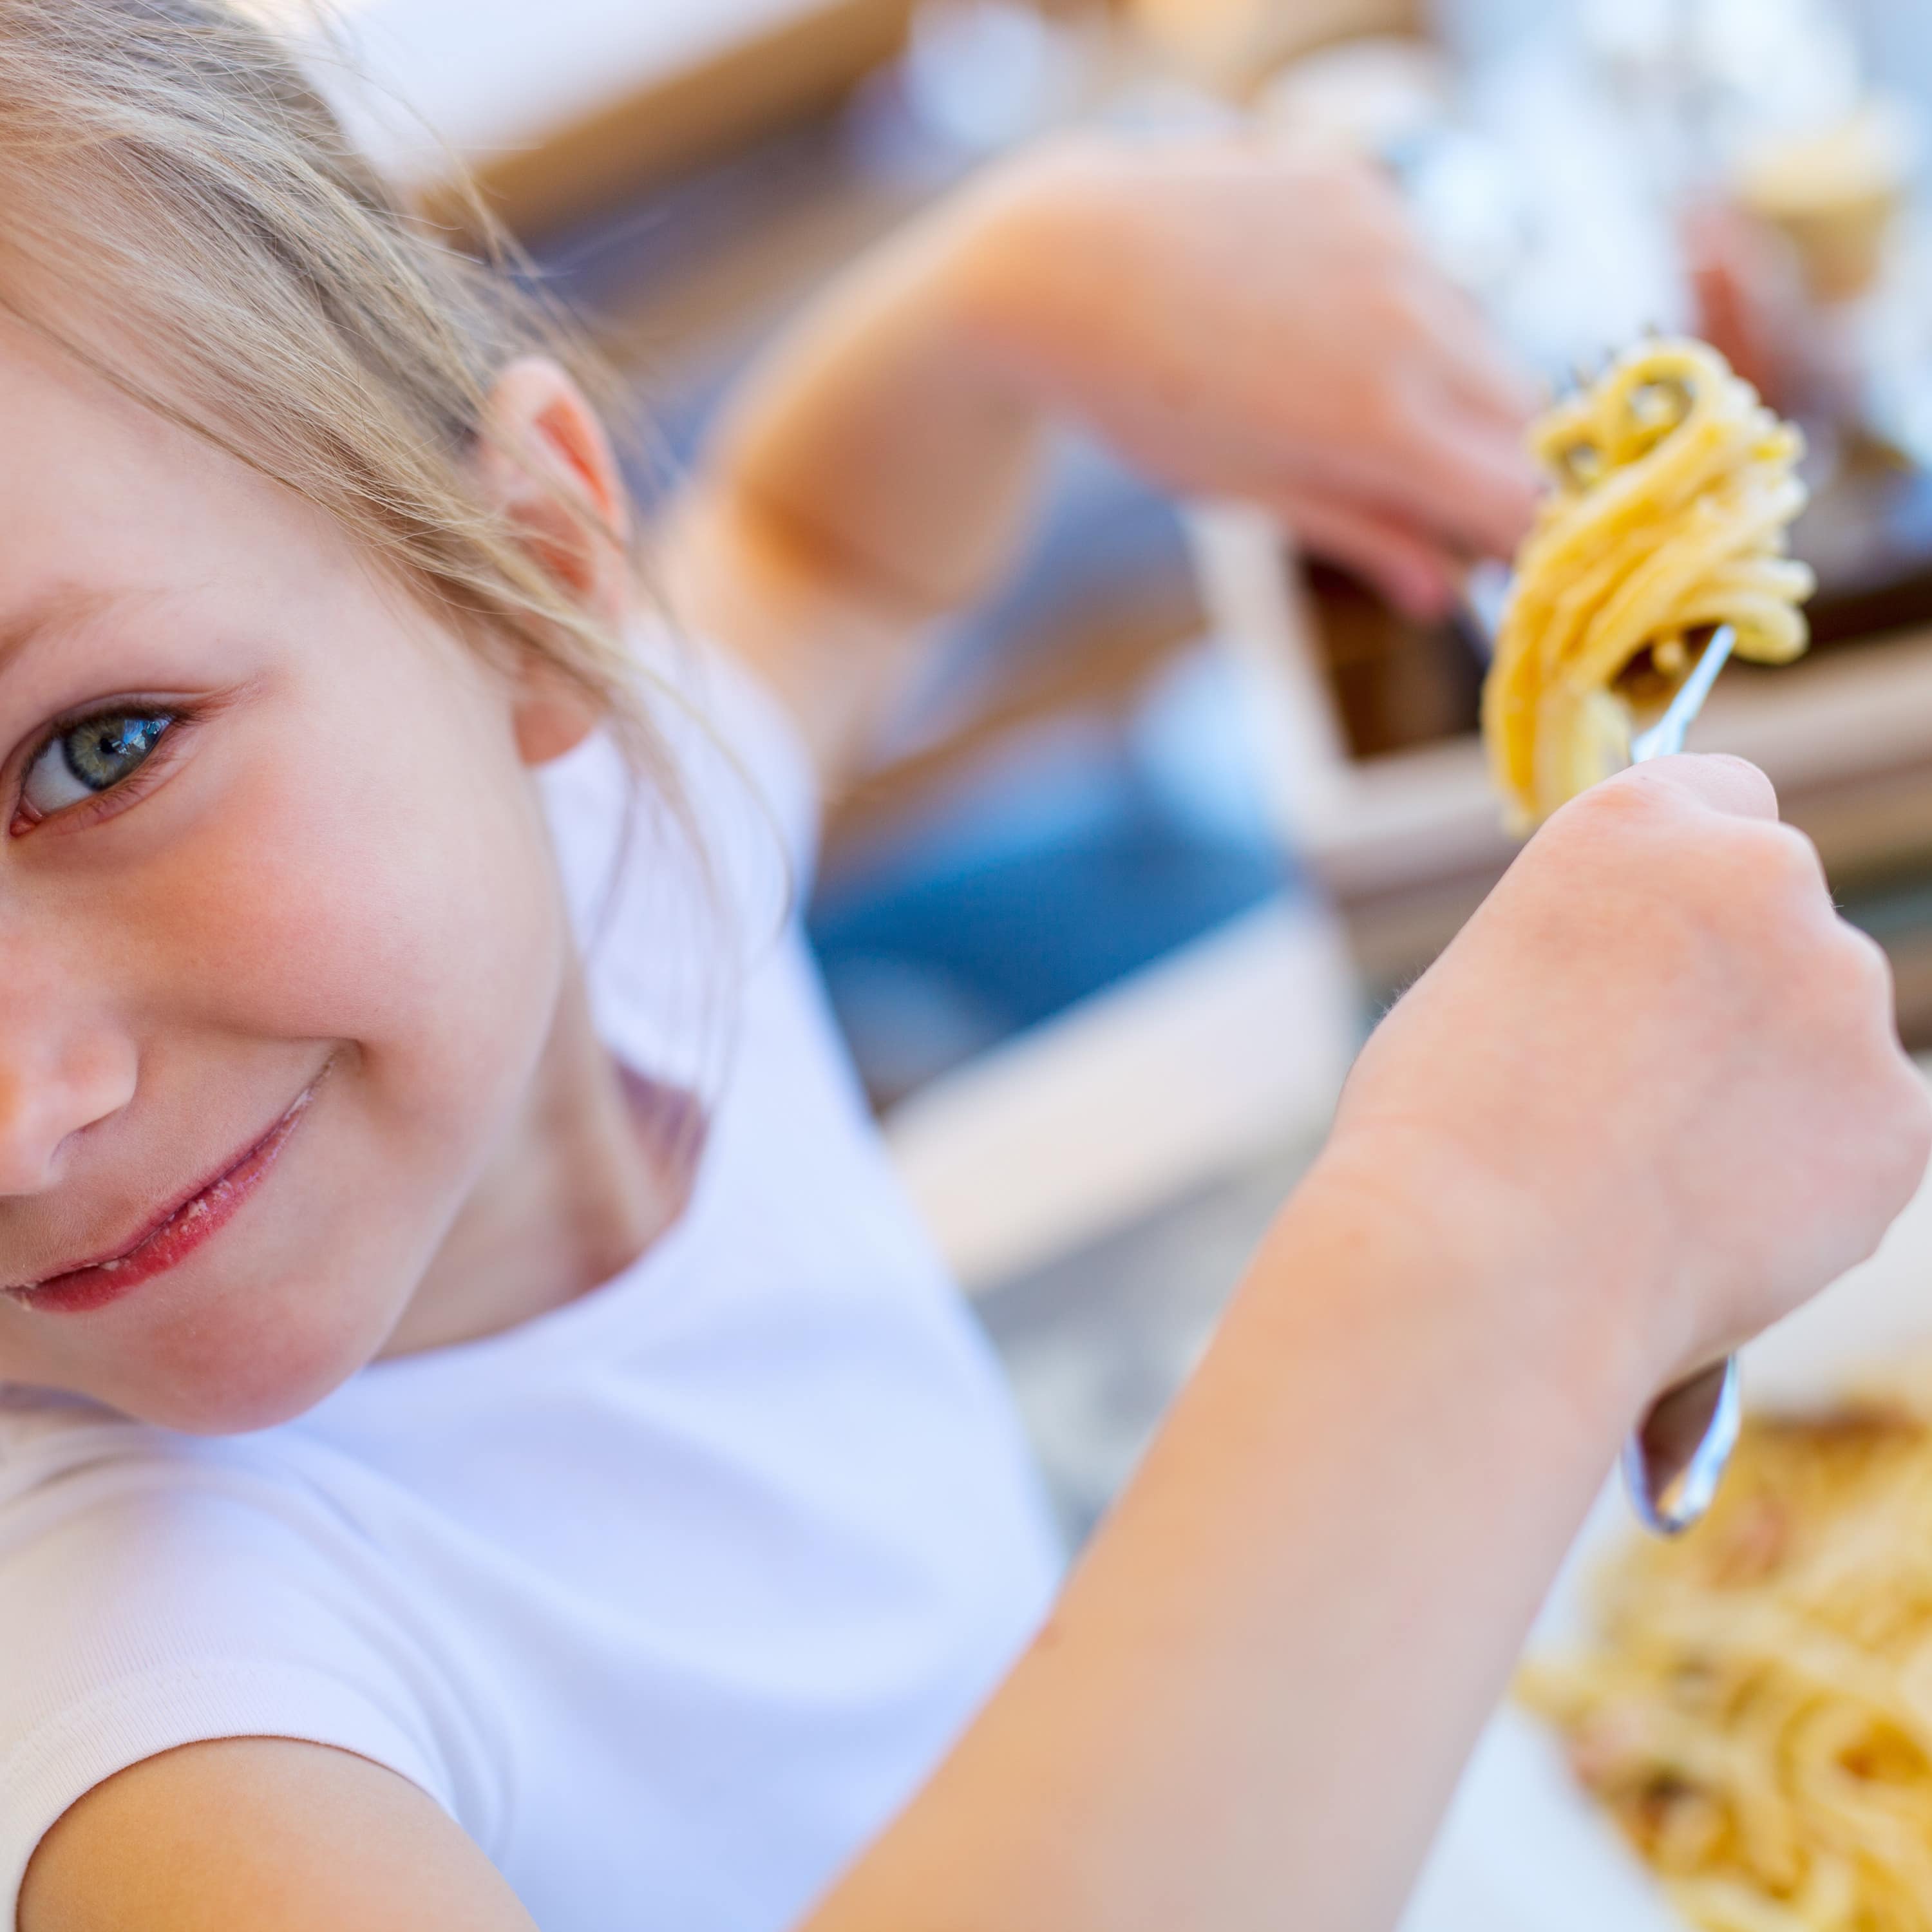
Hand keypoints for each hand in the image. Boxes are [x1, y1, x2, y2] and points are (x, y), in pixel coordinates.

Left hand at [955, 133, 1543, 616]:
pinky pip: (1425, 261)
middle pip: (1522, 414)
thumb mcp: (1251, 490)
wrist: (1060, 267)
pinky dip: (1400, 304)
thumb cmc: (1143, 401)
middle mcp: (1407, 321)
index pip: (1522, 496)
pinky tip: (1313, 315)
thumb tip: (1445, 594)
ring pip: (1478, 334)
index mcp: (1378, 422)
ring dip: (1446, 380)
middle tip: (1426, 488)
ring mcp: (1392, 240)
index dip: (1521, 536)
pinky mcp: (1364, 183)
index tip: (1496, 555)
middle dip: (1490, 458)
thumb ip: (1363, 535)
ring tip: (1336, 392)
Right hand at [1325, 756, 1931, 1394]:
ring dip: (1767, 1083)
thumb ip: (1592, 945)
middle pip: (1778, 920)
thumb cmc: (1441, 1129)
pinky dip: (1803, 1177)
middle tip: (1639, 1087)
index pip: (1724, 799)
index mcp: (1642, 822)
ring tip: (1655, 1174)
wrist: (1493, 1269)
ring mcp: (1845, 1001)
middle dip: (1730, 987)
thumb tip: (1639, 990)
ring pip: (1822, 1033)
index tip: (1654, 946)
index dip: (1686, 883)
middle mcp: (1766, 879)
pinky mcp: (1897, 1120)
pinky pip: (1857, 1136)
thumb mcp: (1486, 973)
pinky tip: (1705, 1222)